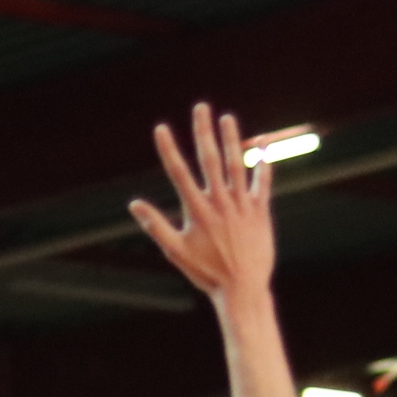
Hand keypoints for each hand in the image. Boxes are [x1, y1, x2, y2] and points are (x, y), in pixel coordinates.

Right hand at [129, 103, 275, 302]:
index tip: (160, 128)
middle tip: (201, 107)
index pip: (179, 173)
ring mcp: (242, 206)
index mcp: (198, 211)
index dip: (169, 150)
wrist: (243, 289)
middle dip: (204, 132)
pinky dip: (262, 164)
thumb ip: (156, 225)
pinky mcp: (261, 212)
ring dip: (232, 140)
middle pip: (210, 160)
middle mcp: (220, 203)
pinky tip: (261, 145)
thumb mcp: (177, 251)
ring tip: (227, 118)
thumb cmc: (206, 272)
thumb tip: (134, 205)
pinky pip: (262, 183)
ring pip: (237, 165)